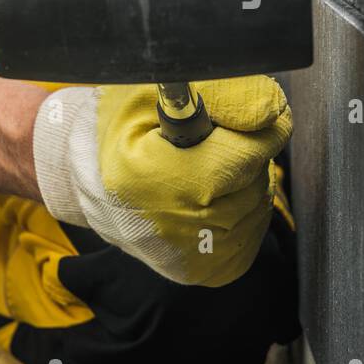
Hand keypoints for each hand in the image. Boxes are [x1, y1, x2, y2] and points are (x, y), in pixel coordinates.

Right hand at [32, 76, 291, 286]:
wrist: (91, 181)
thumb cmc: (122, 129)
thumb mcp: (159, 91)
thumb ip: (222, 94)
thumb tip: (272, 111)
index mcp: (159, 179)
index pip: (249, 152)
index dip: (257, 125)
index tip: (244, 114)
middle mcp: (178, 229)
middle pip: (256, 178)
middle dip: (245, 152)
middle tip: (210, 142)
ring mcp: (195, 258)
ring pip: (259, 204)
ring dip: (244, 179)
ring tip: (206, 167)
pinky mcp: (207, 272)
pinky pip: (253, 231)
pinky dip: (242, 207)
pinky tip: (211, 195)